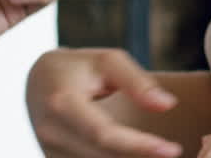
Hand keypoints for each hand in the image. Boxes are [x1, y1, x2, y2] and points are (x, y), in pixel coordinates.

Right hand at [27, 48, 182, 157]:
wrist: (36, 80)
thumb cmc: (78, 67)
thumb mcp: (109, 61)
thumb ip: (138, 83)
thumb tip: (167, 105)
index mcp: (62, 103)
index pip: (104, 134)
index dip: (138, 146)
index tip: (172, 149)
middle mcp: (51, 132)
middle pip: (101, 156)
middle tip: (173, 154)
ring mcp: (48, 150)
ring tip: (160, 156)